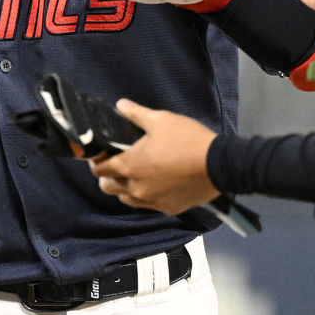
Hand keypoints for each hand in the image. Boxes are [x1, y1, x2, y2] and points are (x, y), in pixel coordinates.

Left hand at [90, 99, 219, 215]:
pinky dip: (145, 196)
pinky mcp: (168, 209)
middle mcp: (136, 188)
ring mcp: (151, 202)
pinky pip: (148, 205)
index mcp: (130, 165)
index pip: (99, 170)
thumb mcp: (161, 119)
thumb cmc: (186, 139)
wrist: (218, 165)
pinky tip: (155, 184)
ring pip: (126, 199)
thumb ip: (136, 113)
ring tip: (134, 175)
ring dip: (124, 188)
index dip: (96, 161)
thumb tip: (119, 104)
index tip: (101, 154)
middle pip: (108, 187)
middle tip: (116, 163)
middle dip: (107, 176)